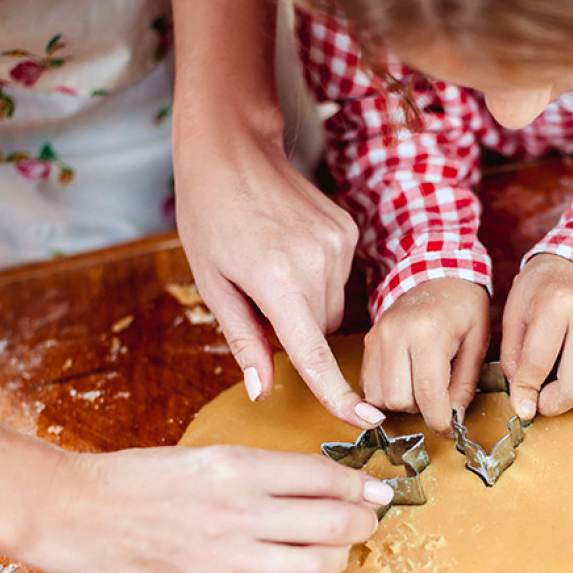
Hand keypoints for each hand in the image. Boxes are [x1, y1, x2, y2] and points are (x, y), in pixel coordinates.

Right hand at [18, 446, 392, 572]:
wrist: (73, 511)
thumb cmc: (136, 479)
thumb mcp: (206, 458)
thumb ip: (262, 474)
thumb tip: (318, 486)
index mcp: (237, 466)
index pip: (326, 476)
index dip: (362, 485)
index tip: (376, 488)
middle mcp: (237, 510)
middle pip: (334, 522)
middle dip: (364, 522)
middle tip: (368, 518)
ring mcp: (223, 557)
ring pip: (314, 566)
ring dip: (339, 558)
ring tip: (339, 549)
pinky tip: (296, 572)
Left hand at [168, 0, 381, 428]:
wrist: (232, 151)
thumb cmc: (208, 216)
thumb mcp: (213, 283)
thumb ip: (244, 340)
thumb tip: (263, 391)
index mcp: (277, 280)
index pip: (313, 353)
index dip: (337, 393)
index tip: (363, 421)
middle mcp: (317, 263)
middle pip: (320, 330)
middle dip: (295, 329)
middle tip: (257, 298)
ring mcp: (338, 243)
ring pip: (331, 305)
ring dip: (306, 304)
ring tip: (270, 266)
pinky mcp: (347, 230)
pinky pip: (338, 277)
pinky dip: (316, 278)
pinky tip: (289, 248)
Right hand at [362, 278, 489, 434]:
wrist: (438, 275)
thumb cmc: (464, 307)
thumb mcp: (478, 342)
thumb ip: (466, 383)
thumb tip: (453, 418)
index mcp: (428, 331)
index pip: (428, 392)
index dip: (439, 419)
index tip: (449, 429)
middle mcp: (396, 333)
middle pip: (398, 399)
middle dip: (420, 409)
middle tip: (438, 397)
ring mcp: (377, 337)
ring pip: (378, 397)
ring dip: (401, 403)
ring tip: (421, 386)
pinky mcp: (367, 342)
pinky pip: (368, 385)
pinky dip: (386, 394)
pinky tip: (406, 381)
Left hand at [500, 254, 572, 419]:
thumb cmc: (540, 290)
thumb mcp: (513, 315)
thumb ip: (514, 358)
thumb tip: (523, 399)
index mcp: (557, 305)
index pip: (538, 364)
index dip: (524, 392)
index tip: (521, 406)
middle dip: (553, 405)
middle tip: (540, 400)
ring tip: (565, 389)